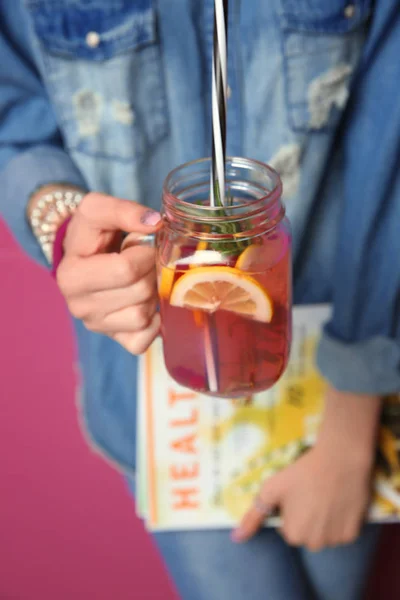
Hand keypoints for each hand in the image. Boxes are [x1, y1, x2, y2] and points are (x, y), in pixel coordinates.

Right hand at [56, 192, 161, 353]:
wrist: (84, 258)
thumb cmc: (92, 235)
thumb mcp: (97, 210)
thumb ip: (123, 210)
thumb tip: (154, 223)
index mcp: (71, 276)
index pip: (126, 269)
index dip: (145, 253)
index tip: (142, 245)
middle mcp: (79, 307)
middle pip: (139, 292)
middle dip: (151, 272)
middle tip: (147, 262)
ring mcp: (97, 327)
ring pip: (143, 316)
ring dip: (153, 294)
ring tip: (144, 279)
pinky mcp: (116, 341)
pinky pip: (145, 340)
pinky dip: (154, 321)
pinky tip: (147, 302)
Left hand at [233, 387, 380, 550]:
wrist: (340, 459)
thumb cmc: (302, 472)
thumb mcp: (271, 489)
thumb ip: (253, 516)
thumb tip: (236, 538)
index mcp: (294, 535)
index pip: (288, 529)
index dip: (291, 510)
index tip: (297, 495)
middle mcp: (315, 544)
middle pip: (307, 534)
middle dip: (307, 518)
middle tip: (311, 494)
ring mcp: (336, 540)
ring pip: (325, 534)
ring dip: (324, 521)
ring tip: (326, 496)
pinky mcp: (354, 532)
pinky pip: (344, 531)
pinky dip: (341, 520)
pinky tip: (340, 501)